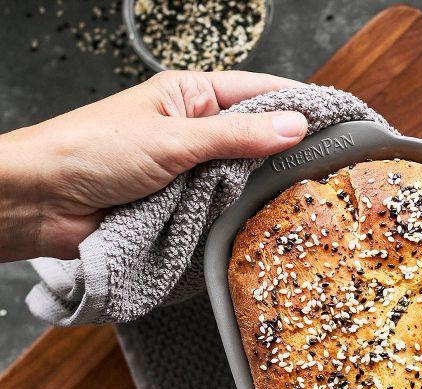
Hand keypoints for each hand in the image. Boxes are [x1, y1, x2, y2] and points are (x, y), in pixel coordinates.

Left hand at [0, 71, 307, 260]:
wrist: (44, 202)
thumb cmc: (93, 152)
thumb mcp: (174, 138)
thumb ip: (238, 136)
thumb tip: (295, 125)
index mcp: (191, 96)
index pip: (258, 94)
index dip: (299, 105)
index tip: (338, 118)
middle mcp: (194, 131)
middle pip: (255, 138)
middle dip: (286, 152)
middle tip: (329, 168)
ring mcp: (189, 171)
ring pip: (241, 177)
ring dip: (261, 188)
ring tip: (304, 199)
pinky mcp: (182, 206)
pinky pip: (222, 208)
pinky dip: (239, 215)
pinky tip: (263, 221)